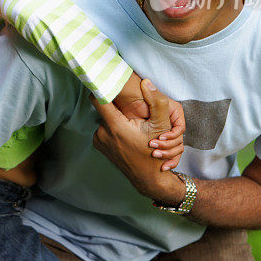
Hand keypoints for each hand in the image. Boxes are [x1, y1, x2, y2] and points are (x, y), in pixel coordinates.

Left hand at [91, 80, 185, 203]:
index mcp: (115, 126)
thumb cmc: (155, 151)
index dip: (104, 90)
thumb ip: (156, 102)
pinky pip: (104, 128)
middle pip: (106, 108)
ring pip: (105, 118)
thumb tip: (146, 81)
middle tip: (132, 114)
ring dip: (116, 119)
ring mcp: (98, 140)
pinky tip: (126, 134)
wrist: (148, 178)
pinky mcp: (98, 145)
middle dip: (118, 108)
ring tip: (131, 127)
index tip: (110, 85)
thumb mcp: (161, 126)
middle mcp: (102, 132)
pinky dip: (113, 128)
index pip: (98, 98)